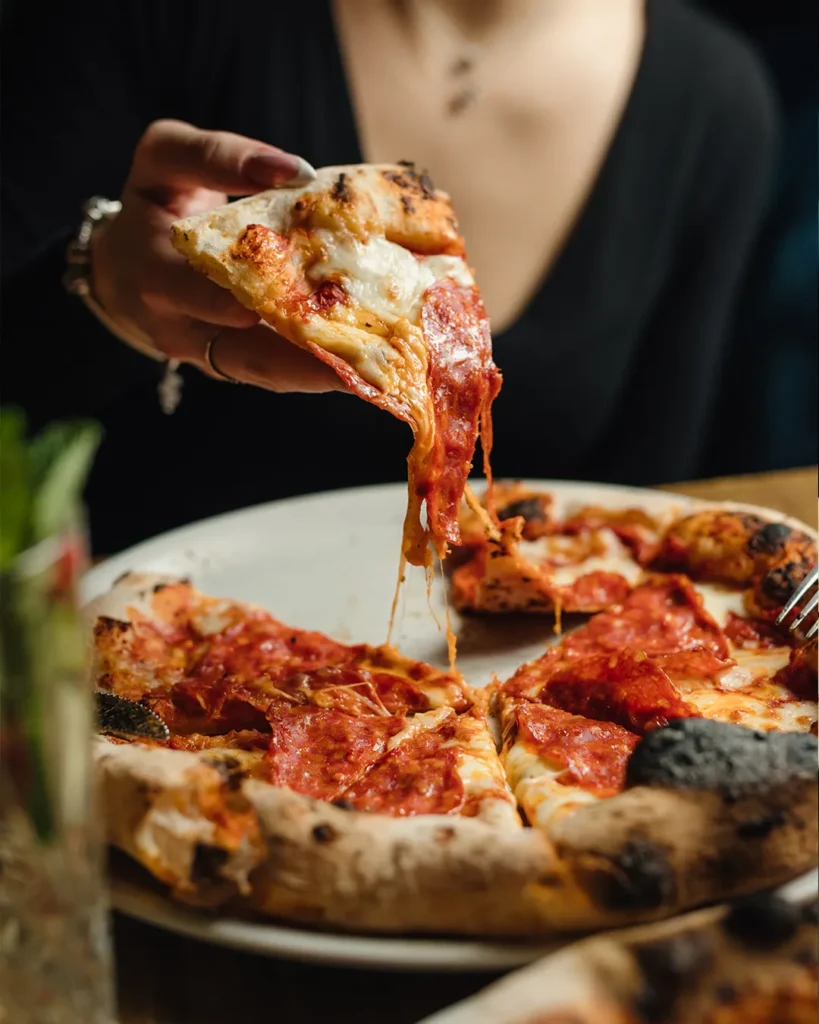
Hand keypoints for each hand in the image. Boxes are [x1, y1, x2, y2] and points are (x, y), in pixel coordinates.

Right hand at [91, 119, 343, 392]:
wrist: (124, 269)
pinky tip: (365, 360)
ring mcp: (207, 355)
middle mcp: (179, 327)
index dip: (230, 298)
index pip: (191, 289)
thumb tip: (296, 170)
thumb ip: (217, 156)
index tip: (277, 302)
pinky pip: (275, 374)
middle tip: (361, 348)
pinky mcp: (230, 366)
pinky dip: (318, 370)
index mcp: (155, 273)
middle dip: (301, 354)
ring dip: (321, 373)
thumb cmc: (151, 206)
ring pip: (266, 373)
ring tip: (376, 368)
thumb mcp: (162, 160)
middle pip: (243, 353)